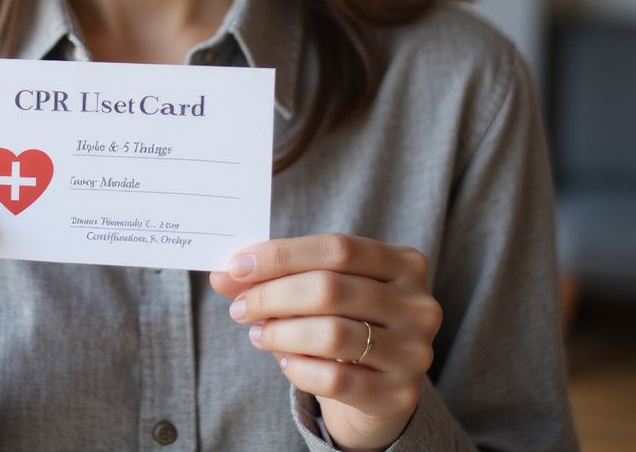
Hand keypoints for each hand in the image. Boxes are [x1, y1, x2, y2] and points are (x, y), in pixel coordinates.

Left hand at [209, 233, 441, 451]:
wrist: (382, 386)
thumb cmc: (346, 319)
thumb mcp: (321, 287)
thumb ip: (277, 275)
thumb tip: (223, 273)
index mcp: (404, 262)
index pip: (336, 248)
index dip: (281, 255)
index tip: (237, 265)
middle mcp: (418, 304)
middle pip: (330, 289)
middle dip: (272, 296)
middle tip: (239, 307)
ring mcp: (415, 352)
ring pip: (331, 335)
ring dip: (280, 333)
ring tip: (258, 334)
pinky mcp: (400, 394)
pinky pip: (335, 380)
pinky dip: (299, 369)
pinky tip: (285, 361)